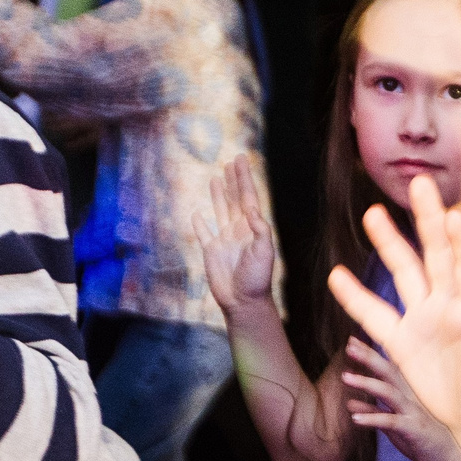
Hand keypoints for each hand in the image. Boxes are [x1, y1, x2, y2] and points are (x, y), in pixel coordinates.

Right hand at [198, 154, 279, 319]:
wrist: (243, 301)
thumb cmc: (257, 278)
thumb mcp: (264, 252)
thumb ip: (259, 229)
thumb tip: (250, 209)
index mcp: (252, 227)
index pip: (248, 197)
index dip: (244, 178)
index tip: (240, 160)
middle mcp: (238, 230)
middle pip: (235, 199)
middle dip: (233, 180)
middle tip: (231, 161)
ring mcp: (224, 239)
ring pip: (220, 210)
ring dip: (218, 195)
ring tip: (216, 178)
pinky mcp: (211, 251)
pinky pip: (203, 233)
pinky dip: (200, 223)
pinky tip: (196, 213)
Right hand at [327, 176, 460, 437]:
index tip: (454, 217)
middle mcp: (447, 304)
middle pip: (436, 254)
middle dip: (428, 220)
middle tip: (420, 184)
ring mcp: (421, 318)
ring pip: (403, 273)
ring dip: (390, 244)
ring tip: (373, 214)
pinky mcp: (400, 340)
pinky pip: (373, 315)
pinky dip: (355, 297)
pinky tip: (337, 275)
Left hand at [343, 338, 460, 460]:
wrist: (452, 459)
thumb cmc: (423, 440)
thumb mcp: (393, 425)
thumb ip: (373, 411)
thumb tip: (350, 402)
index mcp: (407, 394)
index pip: (388, 368)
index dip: (370, 354)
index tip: (352, 341)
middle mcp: (411, 398)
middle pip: (389, 372)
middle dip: (369, 357)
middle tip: (348, 346)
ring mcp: (413, 412)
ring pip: (389, 392)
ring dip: (366, 383)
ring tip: (344, 377)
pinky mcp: (414, 429)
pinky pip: (391, 421)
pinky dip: (372, 417)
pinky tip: (354, 418)